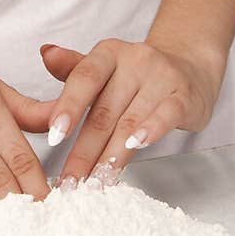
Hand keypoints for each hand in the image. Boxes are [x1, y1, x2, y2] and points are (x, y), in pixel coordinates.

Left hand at [39, 38, 224, 183]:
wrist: (188, 67)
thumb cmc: (137, 75)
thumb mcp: (103, 67)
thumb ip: (73, 68)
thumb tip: (46, 52)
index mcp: (108, 53)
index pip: (84, 78)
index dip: (68, 107)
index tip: (54, 136)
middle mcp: (134, 61)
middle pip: (104, 111)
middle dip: (84, 151)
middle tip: (70, 182)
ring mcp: (160, 77)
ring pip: (130, 121)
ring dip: (111, 156)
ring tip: (96, 183)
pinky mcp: (183, 96)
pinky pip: (166, 114)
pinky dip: (151, 131)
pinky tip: (136, 146)